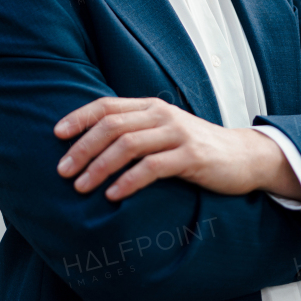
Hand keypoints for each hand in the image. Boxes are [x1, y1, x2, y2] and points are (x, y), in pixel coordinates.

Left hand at [53, 97, 300, 200]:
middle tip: (63, 171)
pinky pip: (152, 167)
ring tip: (81, 187)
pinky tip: (113, 194)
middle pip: (112, 126)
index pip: (106, 105)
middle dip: (82, 148)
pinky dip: (128, 181)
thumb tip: (91, 144)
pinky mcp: (191, 157)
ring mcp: (177, 134)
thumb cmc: (195, 148)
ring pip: (128, 145)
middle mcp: (161, 115)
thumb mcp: (163, 132)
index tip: (56, 135)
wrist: (243, 156)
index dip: (79, 118)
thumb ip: (135, 131)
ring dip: (99, 167)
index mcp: (150, 106)